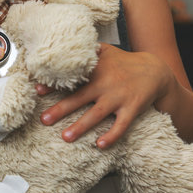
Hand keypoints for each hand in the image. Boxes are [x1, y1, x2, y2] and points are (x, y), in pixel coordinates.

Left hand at [39, 43, 172, 148]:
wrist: (155, 70)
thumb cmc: (122, 62)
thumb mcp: (104, 50)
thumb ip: (85, 50)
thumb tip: (60, 46)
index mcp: (95, 70)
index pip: (70, 77)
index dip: (53, 84)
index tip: (37, 90)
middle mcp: (104, 84)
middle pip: (79, 98)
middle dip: (61, 109)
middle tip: (44, 120)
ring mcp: (118, 97)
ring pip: (97, 114)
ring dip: (81, 127)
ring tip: (65, 137)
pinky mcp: (132, 108)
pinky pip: (121, 125)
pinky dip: (112, 136)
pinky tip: (100, 146)